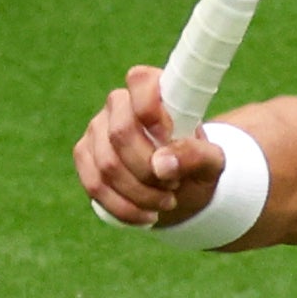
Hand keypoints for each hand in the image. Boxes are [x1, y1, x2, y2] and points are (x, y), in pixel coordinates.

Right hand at [74, 64, 226, 227]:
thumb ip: (195, 156)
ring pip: (107, 165)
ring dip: (140, 194)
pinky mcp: (85, 156)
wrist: (179, 186)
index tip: (168, 135)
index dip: (150, 108)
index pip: (140, 81)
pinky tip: (146, 216)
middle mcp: (119, 104)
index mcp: (154, 91)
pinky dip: (123, 208)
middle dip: (149, 169)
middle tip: (175, 184)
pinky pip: (94, 185)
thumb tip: (161, 165)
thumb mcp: (212, 162)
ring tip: (167, 202)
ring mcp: (97, 129)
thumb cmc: (196, 163)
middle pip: (121, 133)